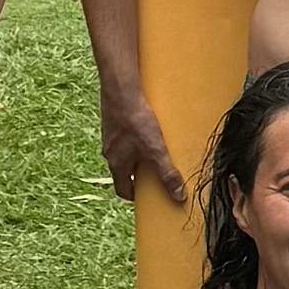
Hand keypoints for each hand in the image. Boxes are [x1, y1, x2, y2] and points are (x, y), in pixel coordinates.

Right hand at [95, 67, 185, 205]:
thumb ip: (167, 173)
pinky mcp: (114, 119)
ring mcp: (110, 135)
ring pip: (124, 151)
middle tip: (155, 173)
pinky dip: (136, 135)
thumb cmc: (135, 120)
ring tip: (155, 149)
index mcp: (117, 164)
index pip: (122, 189)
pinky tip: (148, 126)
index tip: (146, 199)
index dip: (134, 196)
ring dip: (138, 154)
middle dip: (139, 173)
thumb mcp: (155, 150)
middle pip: (124, 170)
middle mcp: (110, 152)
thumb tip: (179, 196)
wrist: (119, 89)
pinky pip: (125, 133)